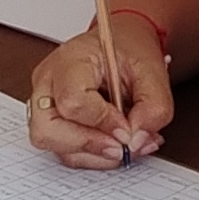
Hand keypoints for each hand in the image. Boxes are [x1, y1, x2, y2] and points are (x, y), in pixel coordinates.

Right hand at [27, 18, 172, 167]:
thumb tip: (136, 140)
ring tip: (126, 143)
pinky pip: (66, 150)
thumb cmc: (129, 49)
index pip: (72, 101)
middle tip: (123, 146)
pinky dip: (94, 154)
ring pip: (55, 147)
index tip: (128, 128)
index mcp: (69, 60)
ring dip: (95, 154)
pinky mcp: (53, 121)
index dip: (102, 122)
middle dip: (90, 145)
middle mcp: (48, 82)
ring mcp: (45, 103)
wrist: (122, 45)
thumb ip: (152, 108)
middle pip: (48, 131)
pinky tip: (116, 143)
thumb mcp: (153, 71)